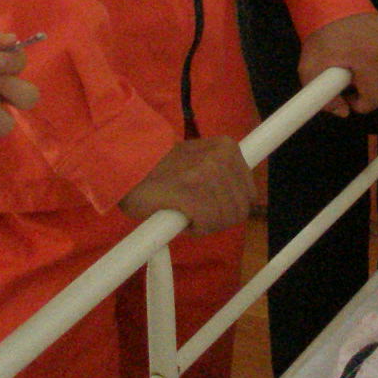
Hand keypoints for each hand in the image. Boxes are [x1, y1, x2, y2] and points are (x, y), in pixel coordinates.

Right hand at [118, 137, 252, 235]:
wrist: (128, 165)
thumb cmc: (161, 169)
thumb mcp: (202, 159)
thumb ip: (224, 174)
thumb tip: (245, 202)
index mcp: (227, 148)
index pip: (250, 192)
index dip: (232, 207)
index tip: (215, 209)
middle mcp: (221, 158)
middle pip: (240, 209)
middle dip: (219, 219)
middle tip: (197, 215)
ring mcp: (207, 174)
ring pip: (223, 218)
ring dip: (204, 224)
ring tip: (184, 210)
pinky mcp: (191, 193)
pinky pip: (207, 224)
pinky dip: (195, 229)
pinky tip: (180, 217)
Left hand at [298, 12, 377, 116]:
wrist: (332, 1)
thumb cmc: (321, 35)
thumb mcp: (310, 68)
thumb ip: (323, 98)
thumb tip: (343, 112)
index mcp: (367, 58)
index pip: (375, 99)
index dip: (360, 104)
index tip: (348, 96)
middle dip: (372, 98)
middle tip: (354, 87)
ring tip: (363, 75)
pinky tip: (373, 65)